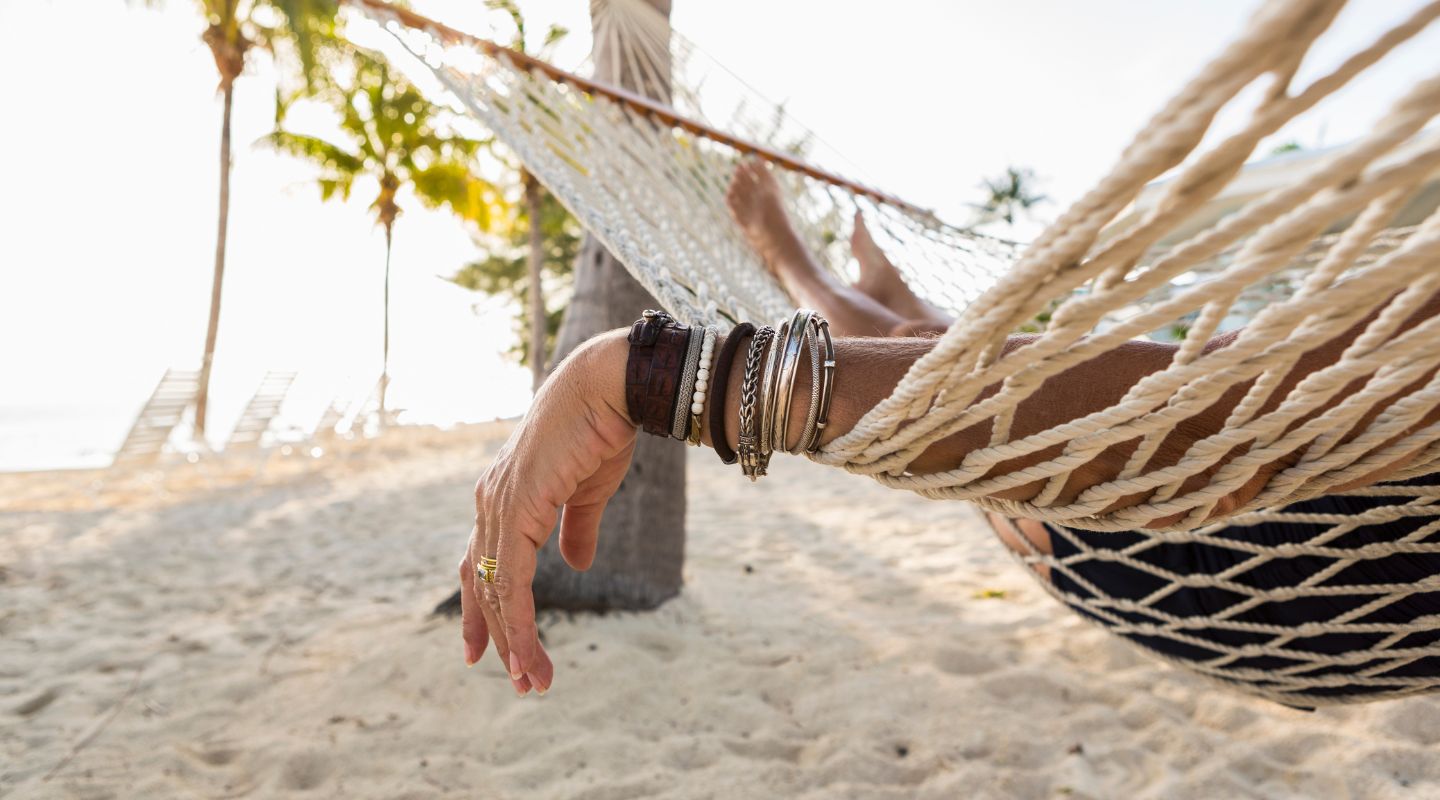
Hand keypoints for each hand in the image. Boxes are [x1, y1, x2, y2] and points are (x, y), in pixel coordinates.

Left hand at [458, 330, 635, 694]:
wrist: (608, 387)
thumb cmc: (600, 429)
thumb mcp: (588, 492)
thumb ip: (576, 530)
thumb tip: (575, 566)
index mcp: (504, 497)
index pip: (482, 563)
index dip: (481, 610)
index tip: (482, 652)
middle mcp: (490, 502)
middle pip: (484, 583)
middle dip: (498, 636)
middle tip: (519, 680)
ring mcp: (498, 505)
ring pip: (498, 590)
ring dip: (514, 641)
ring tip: (532, 680)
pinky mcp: (516, 508)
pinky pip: (514, 579)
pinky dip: (519, 622)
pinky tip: (529, 651)